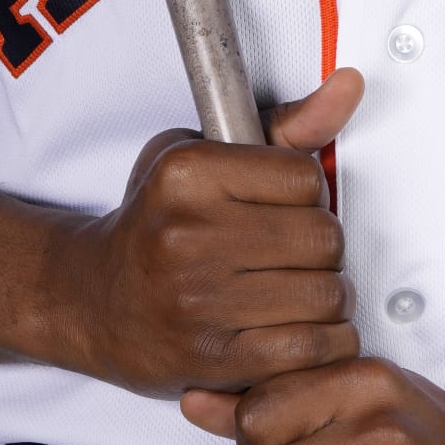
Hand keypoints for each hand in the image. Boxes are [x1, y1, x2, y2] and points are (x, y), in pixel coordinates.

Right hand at [50, 70, 363, 396]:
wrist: (94, 300)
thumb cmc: (155, 223)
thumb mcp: (202, 154)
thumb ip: (284, 128)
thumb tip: (349, 86)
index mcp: (187, 174)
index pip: (306, 178)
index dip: (310, 194)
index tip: (288, 207)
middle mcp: (187, 234)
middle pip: (322, 238)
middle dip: (324, 249)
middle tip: (300, 254)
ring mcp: (197, 301)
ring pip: (325, 296)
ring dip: (329, 298)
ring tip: (302, 291)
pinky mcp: (212, 359)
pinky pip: (310, 350)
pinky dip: (325, 343)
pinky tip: (303, 329)